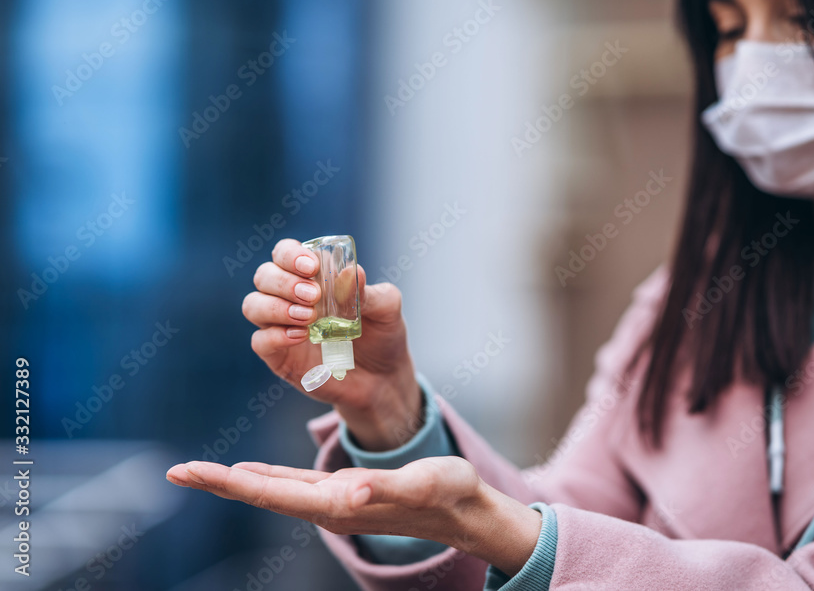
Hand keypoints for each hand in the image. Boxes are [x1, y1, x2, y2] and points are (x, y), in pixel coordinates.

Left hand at [165, 457, 541, 577]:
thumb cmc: (449, 494)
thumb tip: (347, 492)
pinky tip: (253, 471)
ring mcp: (334, 504)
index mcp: (339, 506)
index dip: (230, 482)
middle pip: (263, 495)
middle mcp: (329, 509)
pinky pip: (293, 487)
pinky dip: (267, 477)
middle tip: (176, 471)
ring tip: (203, 471)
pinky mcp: (343, 495)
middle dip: (220, 482)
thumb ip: (385, 488)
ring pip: (274, 492)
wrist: (466, 512)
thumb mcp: (423, 484)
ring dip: (237, 481)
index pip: (273, 494)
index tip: (190, 472)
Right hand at [242, 238, 420, 450]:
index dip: (291, 255)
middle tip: (312, 294)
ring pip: (253, 305)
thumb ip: (369, 291)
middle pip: (264, 276)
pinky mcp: (279, 356)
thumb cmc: (382, 335)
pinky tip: (301, 337)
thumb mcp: (386, 309)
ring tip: (308, 317)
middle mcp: (290, 298)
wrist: (384, 379)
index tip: (311, 266)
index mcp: (312, 277)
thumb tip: (352, 272)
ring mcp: (281, 327)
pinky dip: (275, 335)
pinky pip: (260, 341)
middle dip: (284, 281)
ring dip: (276, 306)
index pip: (285, 254)